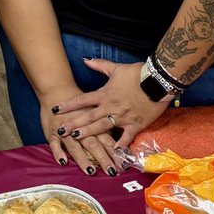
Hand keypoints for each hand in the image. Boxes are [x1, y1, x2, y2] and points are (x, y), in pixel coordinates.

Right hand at [39, 95, 117, 177]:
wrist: (58, 90)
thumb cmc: (80, 104)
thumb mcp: (96, 111)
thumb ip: (108, 126)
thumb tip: (123, 142)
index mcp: (93, 123)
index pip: (106, 140)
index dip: (114, 153)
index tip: (122, 165)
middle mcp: (81, 127)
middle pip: (93, 144)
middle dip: (102, 158)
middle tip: (111, 171)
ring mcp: (66, 130)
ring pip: (75, 146)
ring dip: (82, 158)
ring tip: (90, 170)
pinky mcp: (52, 131)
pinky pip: (54, 144)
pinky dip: (58, 152)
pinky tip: (63, 161)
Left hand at [52, 59, 171, 151]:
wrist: (158, 80)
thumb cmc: (138, 73)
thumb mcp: (117, 68)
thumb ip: (100, 66)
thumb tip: (85, 60)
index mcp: (105, 94)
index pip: (82, 100)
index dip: (68, 105)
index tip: (55, 109)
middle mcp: (110, 106)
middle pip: (88, 116)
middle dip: (73, 123)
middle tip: (60, 130)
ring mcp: (122, 117)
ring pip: (102, 127)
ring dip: (89, 133)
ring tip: (76, 139)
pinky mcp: (135, 124)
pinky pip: (126, 137)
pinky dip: (120, 146)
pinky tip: (112, 154)